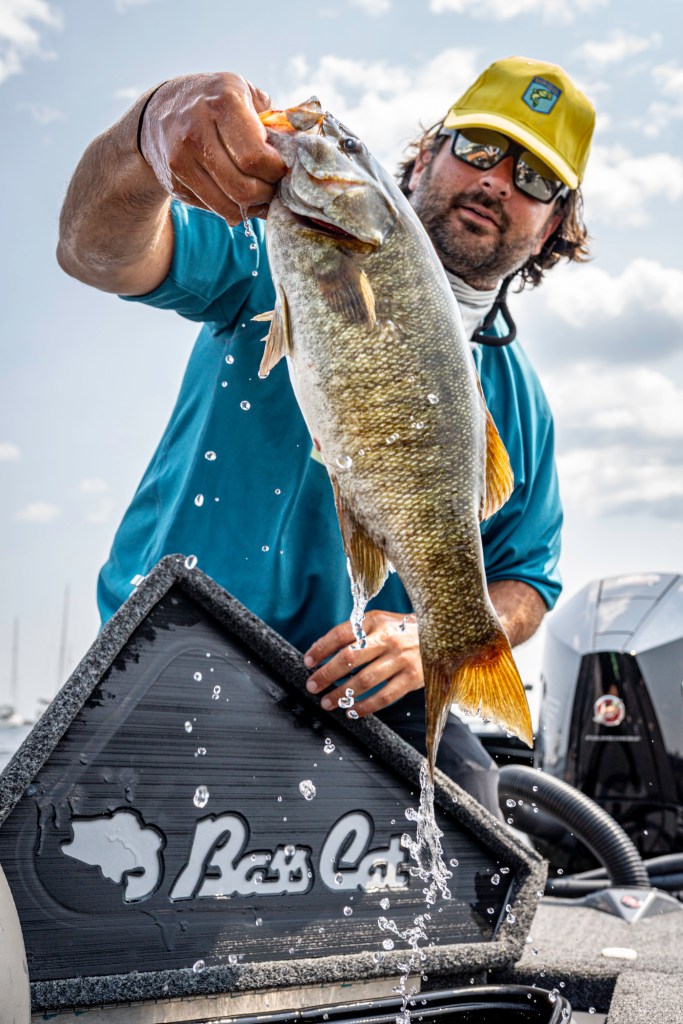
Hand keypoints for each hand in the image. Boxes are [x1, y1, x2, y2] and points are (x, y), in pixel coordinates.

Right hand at [139, 73, 286, 223]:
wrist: (157, 112)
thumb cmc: (214, 102)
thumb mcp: (242, 93)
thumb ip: (273, 118)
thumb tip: (301, 150)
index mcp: (222, 102)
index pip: (255, 157)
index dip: (275, 171)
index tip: (280, 169)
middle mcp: (196, 130)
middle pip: (243, 187)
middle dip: (266, 194)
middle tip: (272, 187)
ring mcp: (181, 159)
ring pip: (229, 206)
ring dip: (252, 208)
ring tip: (259, 195)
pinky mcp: (175, 182)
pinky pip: (215, 210)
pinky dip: (233, 210)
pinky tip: (237, 196)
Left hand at [303, 610, 422, 717]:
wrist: (446, 637)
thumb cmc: (405, 631)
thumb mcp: (382, 622)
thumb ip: (356, 632)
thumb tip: (321, 649)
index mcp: (376, 620)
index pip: (341, 633)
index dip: (321, 648)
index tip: (307, 661)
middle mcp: (388, 638)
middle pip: (349, 658)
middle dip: (326, 674)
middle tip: (312, 685)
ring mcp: (402, 659)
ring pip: (364, 680)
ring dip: (341, 694)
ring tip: (327, 702)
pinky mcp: (413, 678)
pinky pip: (384, 697)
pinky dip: (365, 707)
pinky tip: (352, 711)